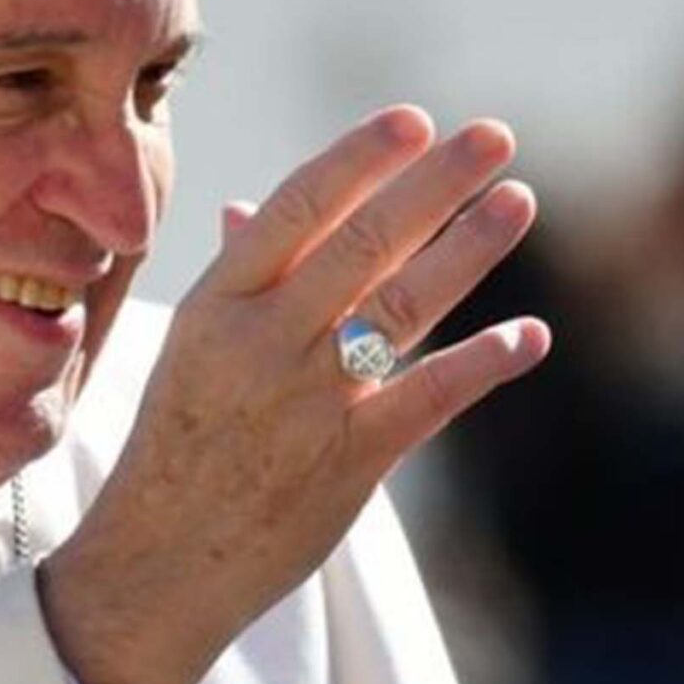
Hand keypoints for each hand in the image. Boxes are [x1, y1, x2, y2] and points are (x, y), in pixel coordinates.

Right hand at [40, 105, 548, 683]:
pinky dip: (482, 362)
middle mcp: (262, 342)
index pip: (296, 207)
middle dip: (436, 183)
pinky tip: (528, 334)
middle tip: (497, 136)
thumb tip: (248, 204)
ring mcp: (308, 402)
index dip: (360, 158)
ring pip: (403, 307)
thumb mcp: (189, 350)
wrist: (155, 565)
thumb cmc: (177, 445)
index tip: (415, 118)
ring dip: (469, 251)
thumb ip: (235, 277)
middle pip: (363, 243)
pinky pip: (428, 398)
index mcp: (217, 303)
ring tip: (517, 202)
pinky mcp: (350, 462)